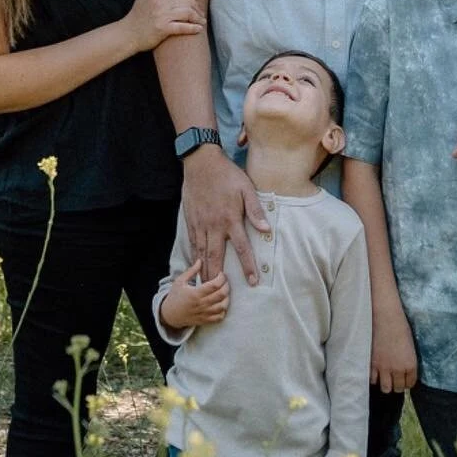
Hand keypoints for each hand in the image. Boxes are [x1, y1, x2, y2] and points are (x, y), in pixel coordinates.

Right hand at [125, 0, 204, 52]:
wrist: (128, 33)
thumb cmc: (138, 13)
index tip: (195, 5)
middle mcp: (160, 2)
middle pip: (188, 1)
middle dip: (197, 8)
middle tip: (200, 14)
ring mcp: (162, 15)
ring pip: (188, 12)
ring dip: (198, 18)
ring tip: (201, 22)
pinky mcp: (163, 29)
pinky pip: (183, 27)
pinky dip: (193, 28)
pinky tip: (199, 29)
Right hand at [158, 257, 230, 330]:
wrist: (169, 315)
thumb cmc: (175, 296)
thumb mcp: (180, 281)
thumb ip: (191, 271)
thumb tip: (200, 261)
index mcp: (195, 293)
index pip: (214, 285)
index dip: (221, 278)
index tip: (221, 274)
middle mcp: (201, 304)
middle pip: (221, 295)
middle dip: (226, 286)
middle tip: (224, 281)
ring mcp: (204, 313)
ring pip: (222, 307)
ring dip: (227, 298)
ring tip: (224, 292)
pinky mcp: (205, 320)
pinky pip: (219, 317)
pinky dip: (223, 311)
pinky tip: (221, 304)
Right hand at [182, 147, 269, 284]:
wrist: (200, 162)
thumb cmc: (227, 174)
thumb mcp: (246, 188)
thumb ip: (256, 210)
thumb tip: (266, 230)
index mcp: (230, 219)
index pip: (241, 248)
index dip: (248, 266)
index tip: (253, 282)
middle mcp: (214, 225)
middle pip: (216, 258)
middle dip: (219, 278)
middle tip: (221, 295)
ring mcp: (200, 224)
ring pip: (202, 254)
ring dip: (204, 272)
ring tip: (206, 288)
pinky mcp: (190, 221)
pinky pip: (192, 244)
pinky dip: (194, 258)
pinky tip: (196, 267)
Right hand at [370, 303, 417, 393]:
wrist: (384, 316)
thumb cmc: (399, 326)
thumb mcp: (410, 345)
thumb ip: (407, 360)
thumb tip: (404, 369)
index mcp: (411, 365)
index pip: (410, 384)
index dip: (406, 382)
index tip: (403, 379)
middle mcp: (398, 369)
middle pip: (398, 389)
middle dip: (396, 384)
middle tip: (393, 377)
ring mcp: (383, 368)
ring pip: (385, 388)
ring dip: (385, 383)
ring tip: (383, 376)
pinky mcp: (371, 364)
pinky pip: (372, 379)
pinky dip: (373, 377)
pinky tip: (374, 370)